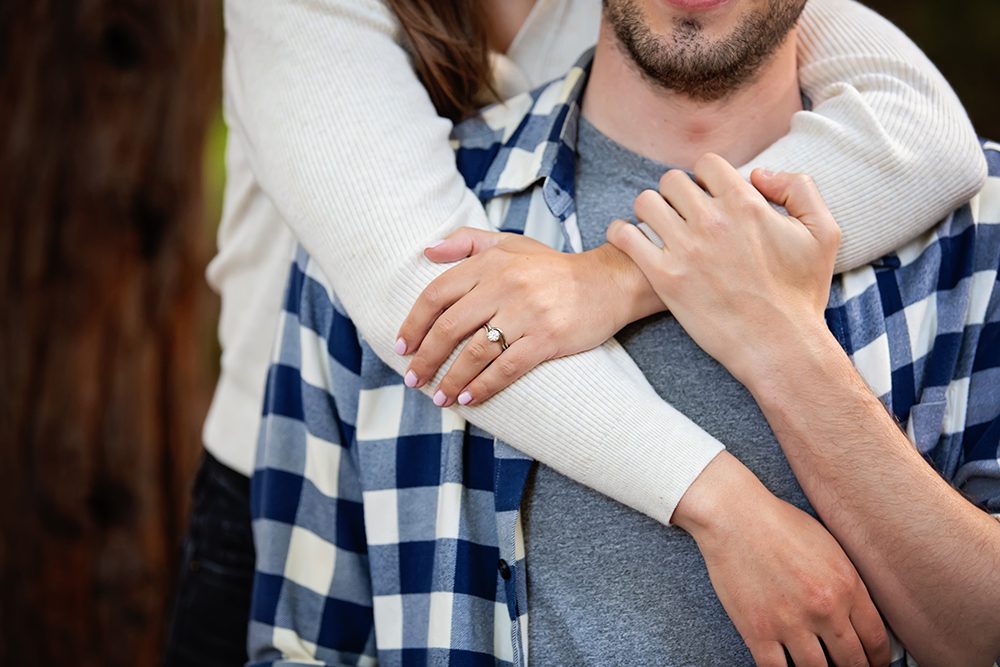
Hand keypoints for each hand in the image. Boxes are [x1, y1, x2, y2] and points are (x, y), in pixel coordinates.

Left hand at [395, 227, 661, 405]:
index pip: (437, 293)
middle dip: (426, 358)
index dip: (414, 323)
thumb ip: (467, 242)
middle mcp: (505, 286)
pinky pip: (507, 368)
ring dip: (451, 379)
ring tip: (438, 397)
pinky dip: (484, 386)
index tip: (402, 347)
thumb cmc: (551, 268)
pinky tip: (470, 398)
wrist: (606, 283)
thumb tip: (426, 251)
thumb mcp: (509, 244)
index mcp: (490, 263)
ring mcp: (527, 313)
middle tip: (413, 379)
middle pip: (449, 327)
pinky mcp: (547, 339)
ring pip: (475, 353)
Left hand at [607, 154, 840, 386]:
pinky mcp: (664, 277)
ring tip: (658, 226)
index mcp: (746, 204)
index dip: (707, 177)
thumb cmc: (802, 293)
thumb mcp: (823, 232)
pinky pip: (625, 236)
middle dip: (677, 194)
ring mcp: (685, 249)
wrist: (779, 346)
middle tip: (682, 214)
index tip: (709, 197)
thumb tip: (758, 173)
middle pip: (672, 180)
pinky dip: (621, 232)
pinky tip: (631, 239)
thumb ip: (798, 188)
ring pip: (646, 202)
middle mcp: (712, 221)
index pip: (707, 164)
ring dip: (650, 210)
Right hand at [674, 452, 891, 666]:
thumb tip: (859, 616)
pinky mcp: (757, 631)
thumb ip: (848, 583)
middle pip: (852, 662)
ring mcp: (790, 623)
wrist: (733, 515)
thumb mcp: (829, 546)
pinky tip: (788, 666)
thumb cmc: (777, 523)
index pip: (875, 640)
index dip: (879, 660)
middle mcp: (824, 609)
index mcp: (846, 585)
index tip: (875, 664)